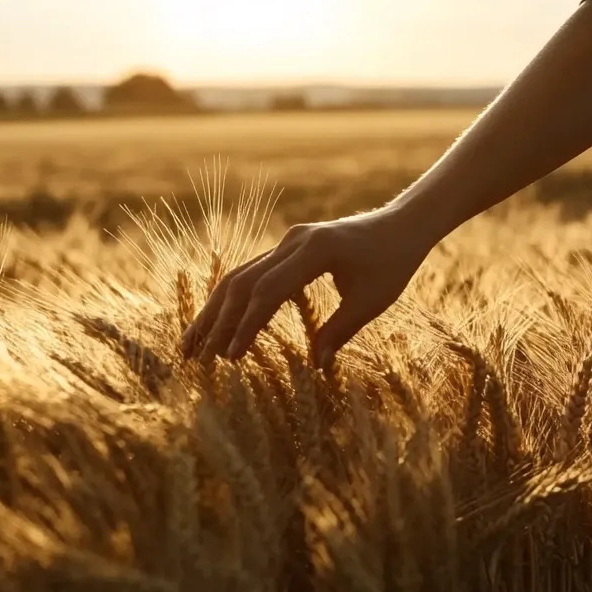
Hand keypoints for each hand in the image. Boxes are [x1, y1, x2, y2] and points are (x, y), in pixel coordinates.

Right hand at [180, 206, 430, 364]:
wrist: (402, 224)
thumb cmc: (393, 263)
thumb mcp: (372, 302)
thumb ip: (340, 331)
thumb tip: (315, 366)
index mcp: (314, 251)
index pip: (268, 291)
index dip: (247, 325)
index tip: (230, 357)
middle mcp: (293, 241)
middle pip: (242, 282)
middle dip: (216, 322)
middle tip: (194, 359)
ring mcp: (288, 241)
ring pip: (240, 276)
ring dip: (215, 311)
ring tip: (189, 345)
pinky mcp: (289, 246)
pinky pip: (253, 272)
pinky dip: (233, 300)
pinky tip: (216, 324)